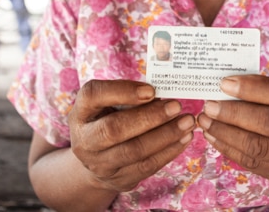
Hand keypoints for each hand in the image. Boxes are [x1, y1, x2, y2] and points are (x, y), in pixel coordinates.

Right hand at [68, 80, 195, 192]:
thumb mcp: (108, 103)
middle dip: (150, 117)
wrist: (97, 159)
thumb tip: (164, 89)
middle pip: (115, 129)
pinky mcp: (119, 179)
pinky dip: (170, 150)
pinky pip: (147, 166)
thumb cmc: (108, 119)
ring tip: (187, 121)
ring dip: (166, 135)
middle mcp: (84, 140)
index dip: (122, 91)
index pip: (93, 95)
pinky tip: (185, 138)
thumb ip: (128, 95)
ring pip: (135, 151)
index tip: (151, 90)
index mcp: (81, 112)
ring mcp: (100, 164)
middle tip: (177, 106)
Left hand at [197, 75, 268, 191]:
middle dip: (235, 113)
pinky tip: (213, 135)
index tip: (226, 83)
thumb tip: (232, 83)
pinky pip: (251, 162)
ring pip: (257, 146)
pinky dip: (228, 147)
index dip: (254, 88)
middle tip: (210, 105)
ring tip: (205, 120)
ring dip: (226, 132)